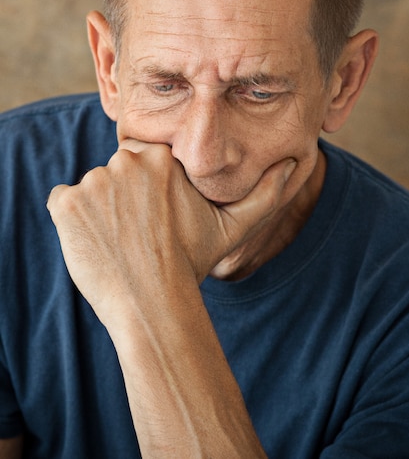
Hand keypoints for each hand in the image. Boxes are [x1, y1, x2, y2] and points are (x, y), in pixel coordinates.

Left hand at [47, 139, 293, 325]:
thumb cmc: (193, 263)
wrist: (153, 302)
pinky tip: (95, 242)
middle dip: (124, 196)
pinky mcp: (66, 204)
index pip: (144, 160)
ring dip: (99, 209)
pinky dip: (73, 219)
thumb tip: (292, 162)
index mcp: (161, 158)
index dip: (148, 189)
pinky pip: (63, 202)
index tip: (154, 215)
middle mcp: (125, 162)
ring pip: (92, 188)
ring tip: (119, 241)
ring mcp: (92, 182)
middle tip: (138, 231)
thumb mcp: (234, 227)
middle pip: (117, 172)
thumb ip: (265, 192)